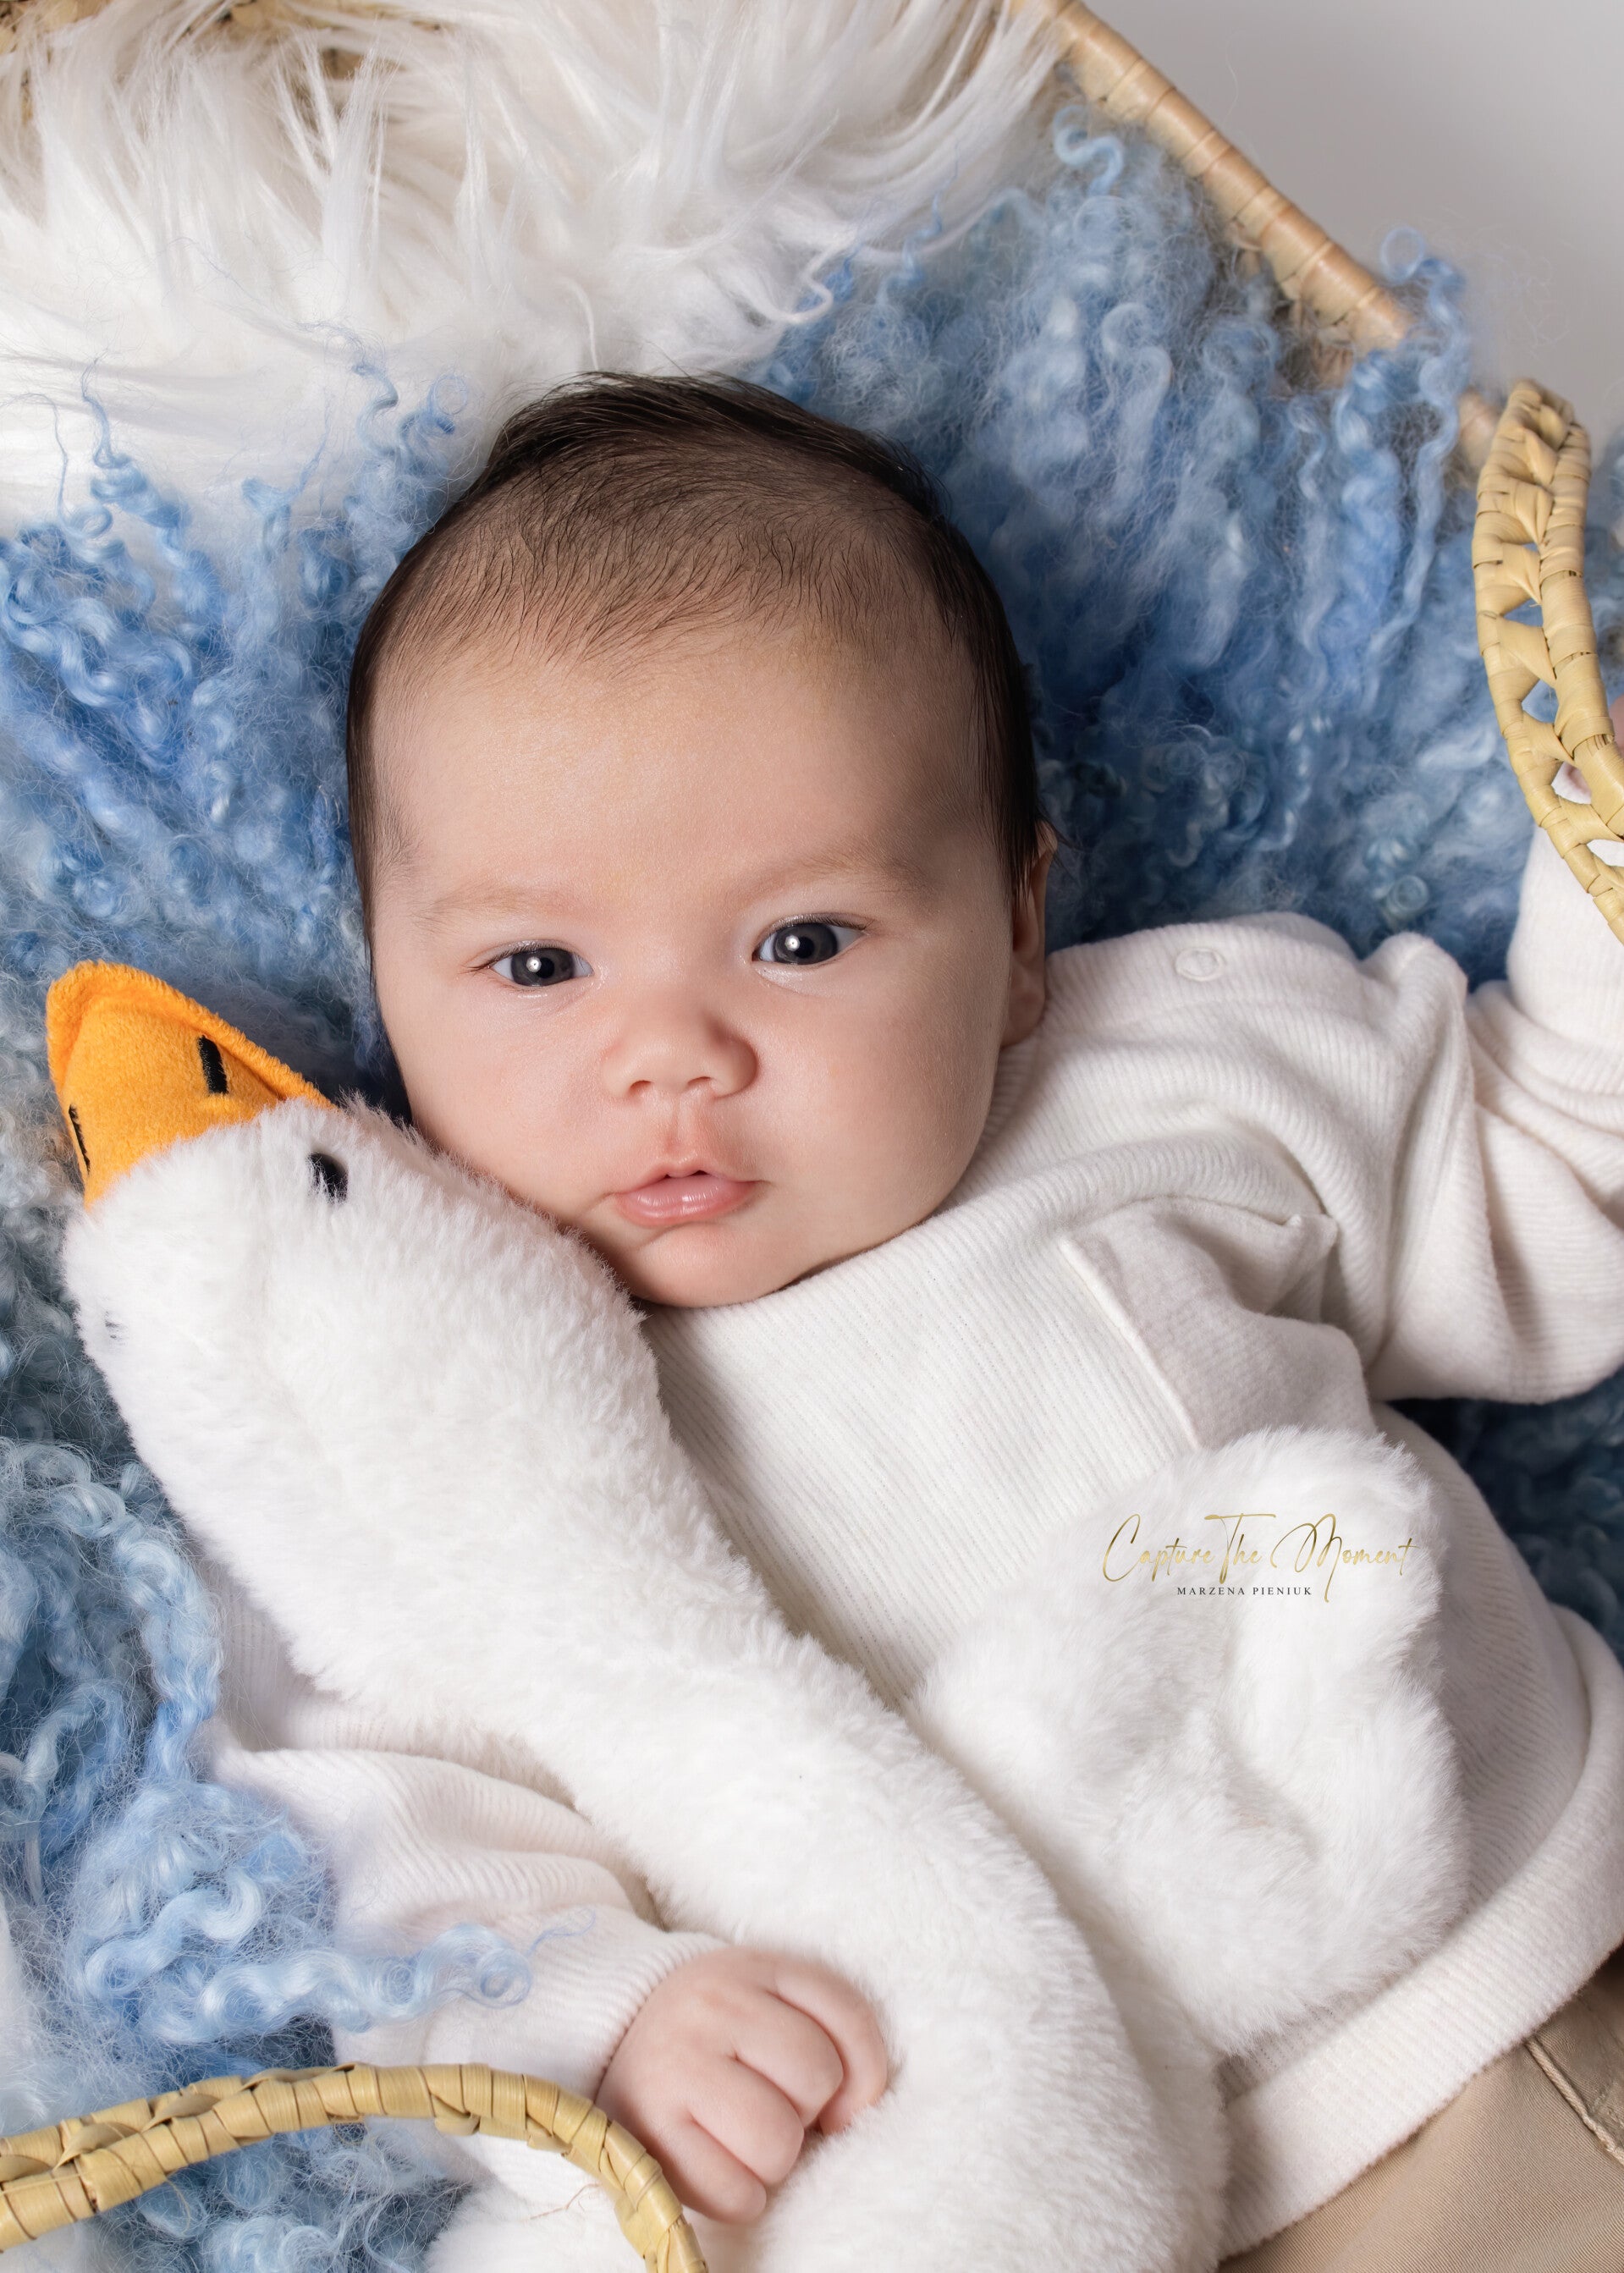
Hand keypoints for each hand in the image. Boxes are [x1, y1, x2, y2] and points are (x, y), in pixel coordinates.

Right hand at [596, 1946, 889, 2222]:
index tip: (837, 2099)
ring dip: (775, 2159)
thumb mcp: (775, 2003)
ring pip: (777, 2141)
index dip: (862, 2072)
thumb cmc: (719, 2034)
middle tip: (769, 2104)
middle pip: (816, 2078)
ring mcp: (675, 2064)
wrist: (618, 2044)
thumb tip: (846, 2115)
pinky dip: (740, 2197)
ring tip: (745, 2138)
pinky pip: (733, 2193)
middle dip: (806, 2108)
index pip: (847, 2016)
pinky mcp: (647, 2128)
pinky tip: (722, 2168)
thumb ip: (837, 2035)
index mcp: (752, 1967)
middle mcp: (711, 2004)